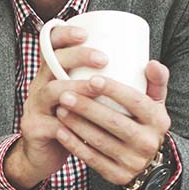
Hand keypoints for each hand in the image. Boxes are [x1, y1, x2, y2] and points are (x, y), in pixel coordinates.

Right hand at [4, 24, 107, 188]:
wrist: (45, 156)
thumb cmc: (78, 123)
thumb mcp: (93, 100)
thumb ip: (122, 84)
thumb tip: (153, 65)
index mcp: (53, 73)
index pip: (51, 44)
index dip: (63, 34)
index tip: (85, 33)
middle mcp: (40, 84)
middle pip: (51, 62)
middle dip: (77, 56)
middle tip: (103, 59)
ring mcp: (35, 106)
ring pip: (50, 91)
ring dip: (74, 87)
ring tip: (96, 87)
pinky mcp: (34, 129)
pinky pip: (50, 124)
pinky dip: (68, 124)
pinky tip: (84, 124)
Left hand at [52, 60, 171, 185]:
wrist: (148, 164)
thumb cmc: (145, 123)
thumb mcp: (156, 103)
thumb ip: (156, 80)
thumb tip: (151, 63)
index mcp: (159, 120)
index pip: (135, 102)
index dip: (113, 90)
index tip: (91, 79)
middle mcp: (148, 143)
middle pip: (114, 122)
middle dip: (87, 107)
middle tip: (65, 94)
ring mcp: (133, 162)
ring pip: (100, 141)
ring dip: (77, 124)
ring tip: (60, 108)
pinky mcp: (118, 176)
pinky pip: (92, 159)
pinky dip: (74, 144)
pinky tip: (61, 131)